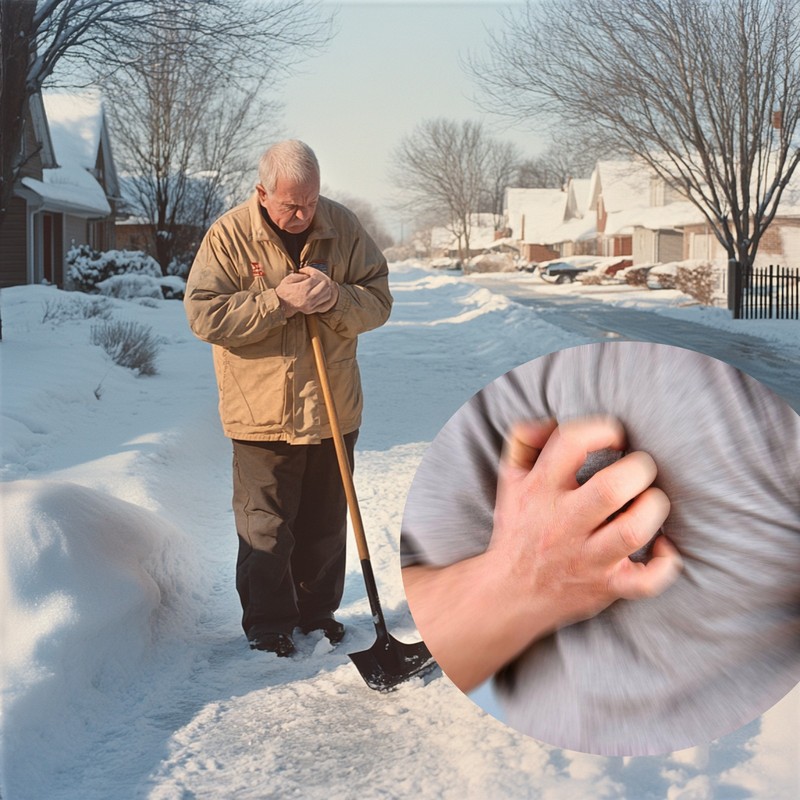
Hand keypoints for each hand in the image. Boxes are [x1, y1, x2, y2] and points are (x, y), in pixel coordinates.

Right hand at [275, 268, 338, 316]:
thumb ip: (300, 275)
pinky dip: (327, 297)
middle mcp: (309, 298)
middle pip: (325, 286)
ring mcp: (311, 305)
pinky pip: (326, 304)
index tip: (309, 272)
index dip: (313, 272)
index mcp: (302, 289)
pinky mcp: (312, 310)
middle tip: (317, 278)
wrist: (280, 305)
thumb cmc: (283, 291)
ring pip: (328, 294)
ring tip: (320, 284)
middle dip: (322, 279)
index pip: (315, 278)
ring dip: (326, 287)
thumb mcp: (288, 279)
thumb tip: (310, 275)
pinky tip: (324, 292)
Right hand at [490, 416, 680, 629]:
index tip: (614, 436)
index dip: (602, 429)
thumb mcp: (511, 479)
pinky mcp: (606, 586)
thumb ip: (526, 439)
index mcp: (538, 490)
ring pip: (633, 531)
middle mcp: (561, 523)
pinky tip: (661, 546)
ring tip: (650, 500)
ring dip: (654, 508)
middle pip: (611, 488)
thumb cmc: (520, 526)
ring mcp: (586, 558)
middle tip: (639, 469)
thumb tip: (552, 419)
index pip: (571, 443)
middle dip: (639, 469)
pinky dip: (666, 563)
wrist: (510, 592)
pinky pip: (646, 581)